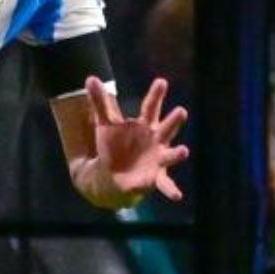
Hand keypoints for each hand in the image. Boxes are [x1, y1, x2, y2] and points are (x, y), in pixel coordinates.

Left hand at [83, 76, 189, 203]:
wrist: (115, 174)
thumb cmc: (115, 144)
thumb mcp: (106, 123)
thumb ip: (100, 102)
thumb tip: (90, 77)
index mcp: (145, 125)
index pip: (151, 107)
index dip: (156, 95)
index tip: (161, 81)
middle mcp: (157, 139)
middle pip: (167, 127)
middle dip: (174, 120)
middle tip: (181, 111)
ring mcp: (159, 158)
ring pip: (171, 154)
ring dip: (177, 153)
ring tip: (184, 151)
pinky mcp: (156, 177)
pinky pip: (166, 184)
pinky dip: (172, 190)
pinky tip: (177, 196)